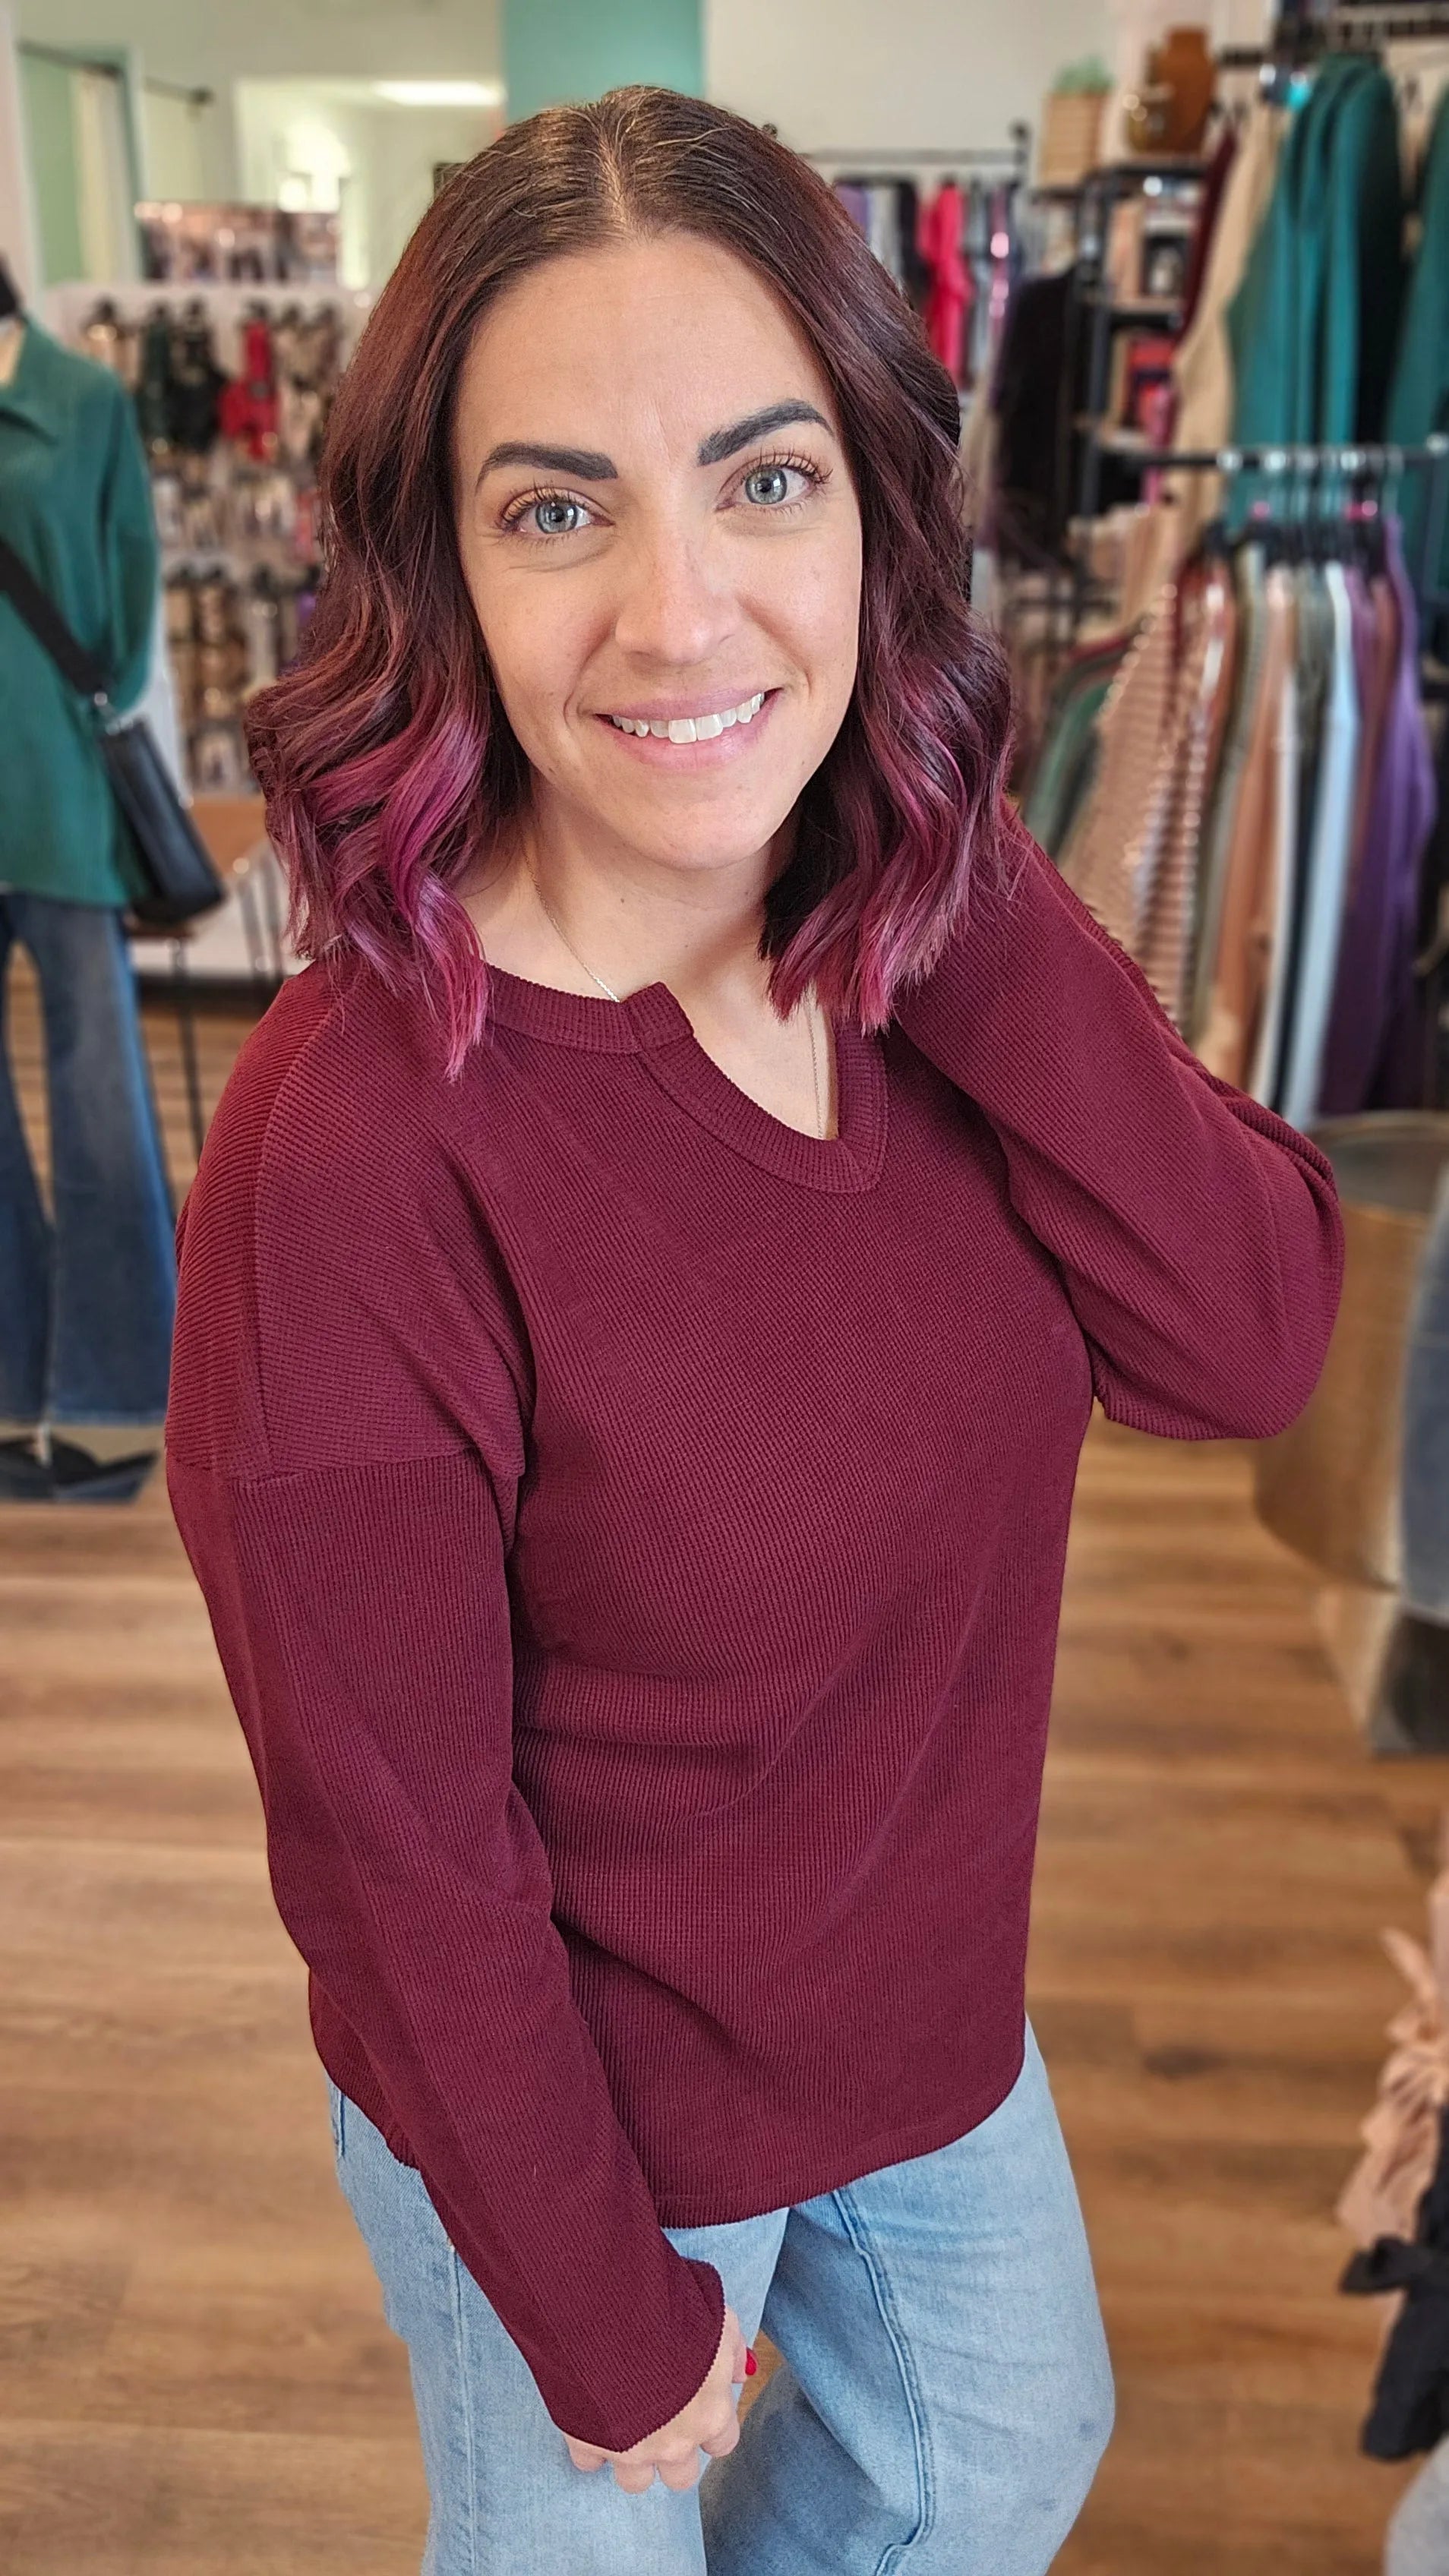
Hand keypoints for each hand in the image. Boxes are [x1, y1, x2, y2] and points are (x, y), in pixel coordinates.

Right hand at [562, 2304, 750, 2491]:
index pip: (722, 2443)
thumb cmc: (668, 2303)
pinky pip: (589, 2462)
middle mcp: (674, 2442)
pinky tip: (590, 2413)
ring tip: (624, 2420)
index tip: (696, 2404)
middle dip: (673, 2450)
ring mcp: (630, 2450)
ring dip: (633, 2456)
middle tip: (660, 2416)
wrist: (608, 2303)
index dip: (708, 2423)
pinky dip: (589, 2443)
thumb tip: (739, 2375)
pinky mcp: (586, 2443)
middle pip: (681, 2475)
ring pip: (636, 2481)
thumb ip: (731, 2350)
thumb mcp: (716, 2314)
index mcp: (710, 2413)